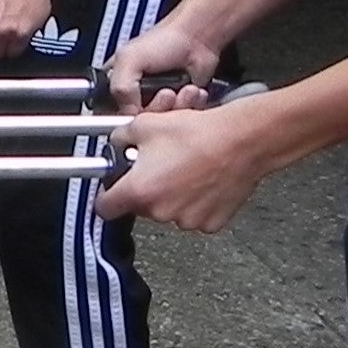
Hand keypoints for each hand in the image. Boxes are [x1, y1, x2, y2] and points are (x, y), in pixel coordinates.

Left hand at [96, 101, 274, 233]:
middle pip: (139, 206)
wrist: (243, 139)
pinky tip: (202, 180)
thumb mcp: (145, 124)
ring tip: (185, 169)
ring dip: (171, 194)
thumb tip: (117, 143)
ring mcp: (187, 220)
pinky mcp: (210, 223)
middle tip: (160, 166)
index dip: (107, 194)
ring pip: (167, 211)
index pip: (104, 208)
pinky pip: (194, 215)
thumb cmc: (200, 133)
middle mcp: (160, 211)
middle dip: (146, 188)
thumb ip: (121, 138)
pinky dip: (195, 202)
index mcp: (139, 191)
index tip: (113, 187)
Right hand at [98, 15, 226, 113]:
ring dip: (174, 106)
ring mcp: (157, 100)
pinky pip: (179, 119)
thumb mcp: (129, 58)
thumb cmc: (166, 39)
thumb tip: (126, 115)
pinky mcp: (177, 105)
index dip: (125, 114)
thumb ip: (119, 88)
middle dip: (156, 108)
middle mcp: (135, 93)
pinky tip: (190, 91)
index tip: (139, 106)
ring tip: (180, 88)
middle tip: (165, 92)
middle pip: (138, 121)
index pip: (110, 113)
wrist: (198, 37)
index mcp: (116, 81)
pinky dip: (189, 106)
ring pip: (160, 122)